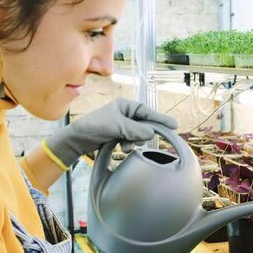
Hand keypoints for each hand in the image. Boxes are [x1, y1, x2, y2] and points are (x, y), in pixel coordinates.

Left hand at [44, 98, 177, 167]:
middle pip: (145, 125)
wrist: (78, 139)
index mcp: (126, 105)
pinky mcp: (119, 135)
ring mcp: (123, 125)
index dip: (161, 119)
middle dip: (142, 135)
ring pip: (139, 135)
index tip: (174, 125)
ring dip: (135, 142)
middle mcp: (126, 113)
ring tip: (125, 145)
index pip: (148, 112)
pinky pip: (132, 141)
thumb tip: (152, 133)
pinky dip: (129, 145)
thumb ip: (137, 130)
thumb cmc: (96, 126)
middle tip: (134, 140)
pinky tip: (122, 148)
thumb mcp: (118, 126)